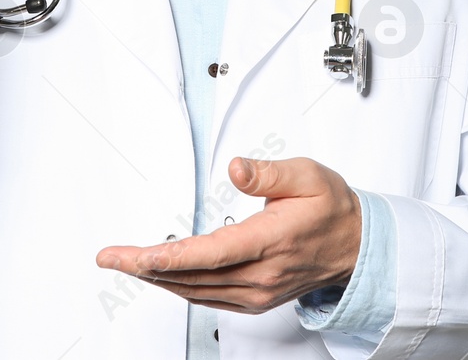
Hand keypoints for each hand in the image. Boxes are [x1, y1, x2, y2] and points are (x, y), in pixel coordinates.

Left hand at [96, 156, 361, 313]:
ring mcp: (258, 292)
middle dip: (145, 267)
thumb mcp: (308, 175)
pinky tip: (162, 277)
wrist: (357, 246)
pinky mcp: (255, 299)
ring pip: (197, 291)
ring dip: (158, 279)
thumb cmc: (332, 208)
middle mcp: (261, 274)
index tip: (132, 255)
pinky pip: (209, 298)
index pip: (210, 254)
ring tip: (125, 263)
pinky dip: (180, 287)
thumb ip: (268, 173)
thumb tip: (236, 168)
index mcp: (271, 241)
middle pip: (193, 277)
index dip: (167, 258)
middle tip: (109, 257)